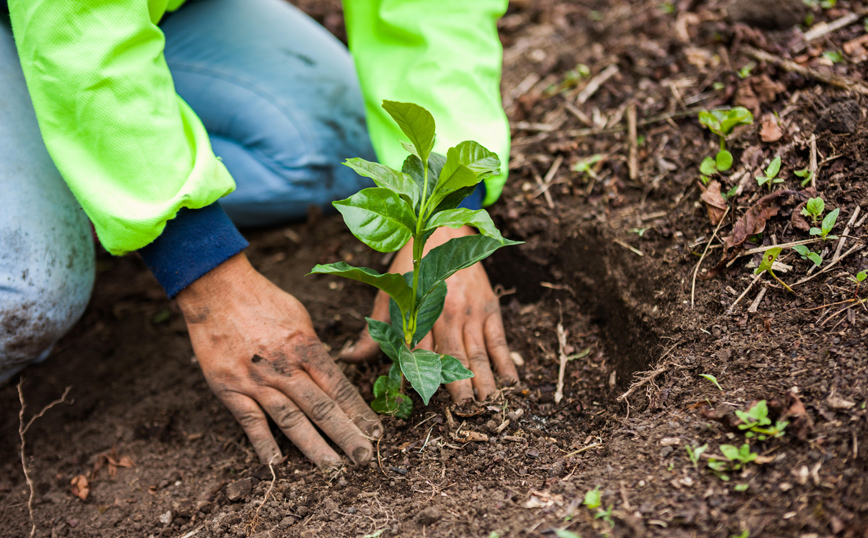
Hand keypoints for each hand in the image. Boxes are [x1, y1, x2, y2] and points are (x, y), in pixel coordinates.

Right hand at [176, 253, 380, 466]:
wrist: (216, 290)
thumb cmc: (263, 300)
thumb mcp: (300, 317)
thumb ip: (314, 348)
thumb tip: (330, 372)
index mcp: (306, 347)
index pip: (339, 387)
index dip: (359, 412)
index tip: (375, 433)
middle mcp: (285, 367)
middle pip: (321, 408)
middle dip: (346, 435)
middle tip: (364, 458)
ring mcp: (256, 380)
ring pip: (290, 420)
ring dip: (313, 446)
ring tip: (331, 467)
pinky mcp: (230, 388)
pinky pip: (250, 421)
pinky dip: (263, 443)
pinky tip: (277, 463)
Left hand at [341, 226, 518, 401]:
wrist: (442, 229)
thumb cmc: (411, 268)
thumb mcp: (388, 295)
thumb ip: (373, 331)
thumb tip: (348, 358)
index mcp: (418, 313)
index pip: (417, 353)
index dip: (420, 378)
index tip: (422, 402)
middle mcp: (446, 314)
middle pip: (452, 356)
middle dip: (459, 385)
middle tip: (465, 411)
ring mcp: (471, 312)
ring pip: (478, 352)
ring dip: (484, 379)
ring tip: (489, 403)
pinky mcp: (489, 308)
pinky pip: (499, 340)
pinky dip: (506, 361)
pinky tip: (511, 382)